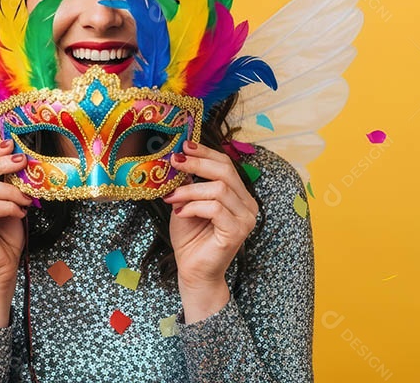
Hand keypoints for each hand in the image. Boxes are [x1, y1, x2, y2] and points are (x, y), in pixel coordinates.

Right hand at [0, 139, 32, 286]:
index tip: (11, 144)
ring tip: (25, 199)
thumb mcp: (5, 204)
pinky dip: (9, 206)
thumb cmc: (2, 239)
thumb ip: (4, 183)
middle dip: (0, 163)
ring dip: (9, 190)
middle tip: (23, 161)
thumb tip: (18, 156)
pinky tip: (20, 213)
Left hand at [164, 140, 257, 290]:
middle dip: (197, 164)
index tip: (184, 146)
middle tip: (174, 162)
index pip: (226, 165)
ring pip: (218, 189)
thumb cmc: (190, 239)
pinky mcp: (237, 232)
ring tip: (171, 199)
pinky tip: (181, 213)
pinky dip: (193, 207)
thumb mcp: (186, 203)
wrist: (193, 272)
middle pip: (225, 171)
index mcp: (239, 196)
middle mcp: (248, 205)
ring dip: (189, 191)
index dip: (205, 153)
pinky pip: (215, 208)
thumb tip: (179, 157)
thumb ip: (188, 183)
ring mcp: (246, 219)